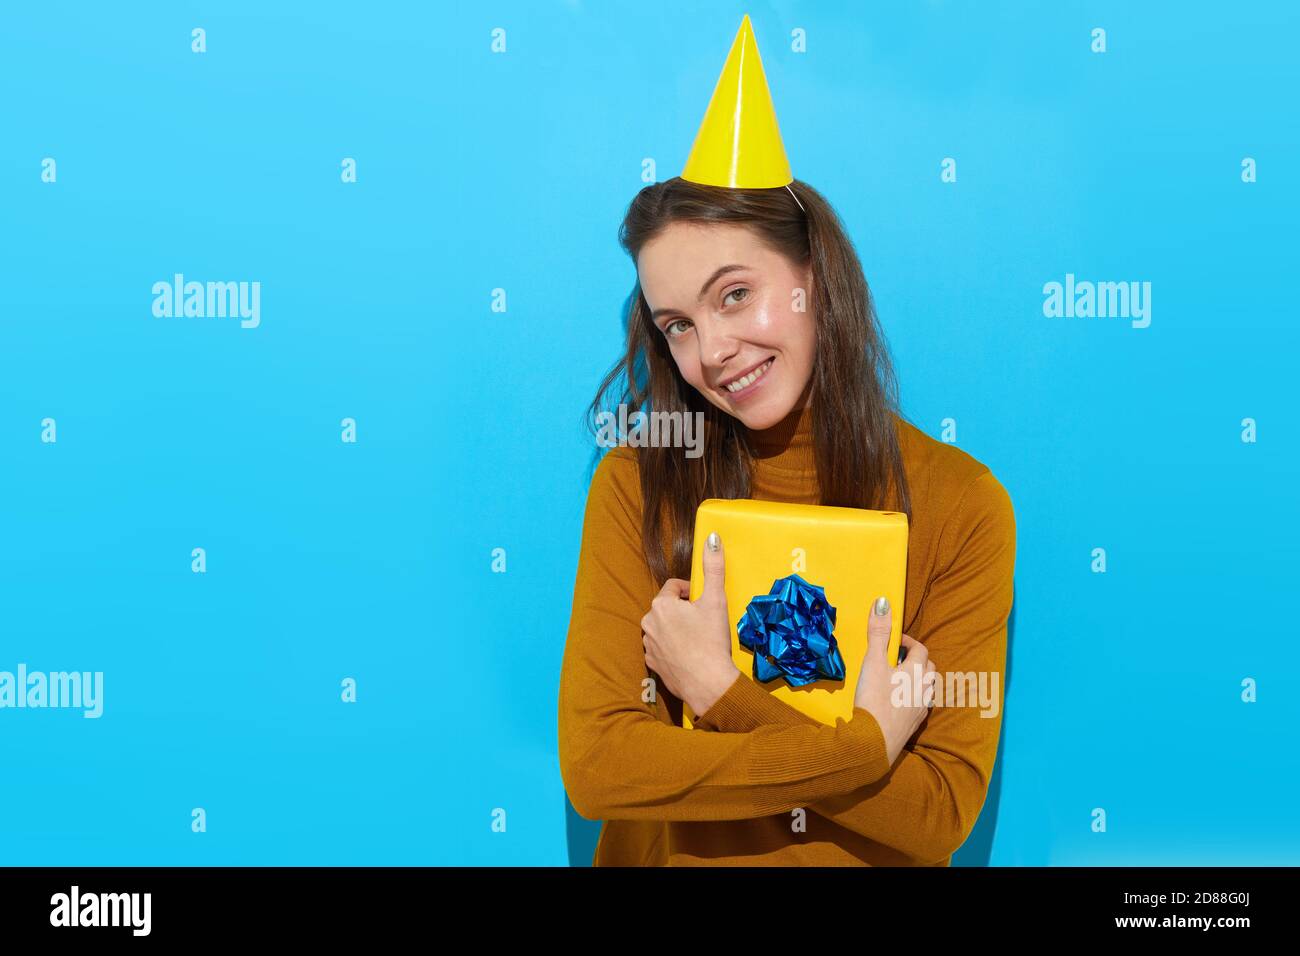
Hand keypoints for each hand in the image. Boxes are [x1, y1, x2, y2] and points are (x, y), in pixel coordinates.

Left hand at [641, 531, 740, 714]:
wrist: (708, 684)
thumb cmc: (711, 640)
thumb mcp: (716, 599)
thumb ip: (713, 567)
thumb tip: (713, 537)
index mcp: (661, 605)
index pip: (673, 587)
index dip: (691, 592)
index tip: (704, 602)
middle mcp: (648, 623)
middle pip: (667, 607)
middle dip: (684, 610)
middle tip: (704, 621)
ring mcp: (648, 644)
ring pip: (664, 628)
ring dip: (677, 628)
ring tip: (698, 639)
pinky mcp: (651, 663)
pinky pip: (661, 648)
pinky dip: (673, 648)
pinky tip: (689, 654)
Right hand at [853, 596, 935, 765]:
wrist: (873, 743)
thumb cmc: (874, 699)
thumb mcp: (873, 662)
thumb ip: (879, 633)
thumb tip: (884, 602)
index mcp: (917, 671)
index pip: (920, 649)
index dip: (909, 642)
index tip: (895, 642)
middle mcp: (925, 689)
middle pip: (929, 668)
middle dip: (916, 660)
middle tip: (896, 659)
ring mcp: (921, 708)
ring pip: (927, 688)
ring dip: (917, 680)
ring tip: (899, 679)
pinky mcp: (915, 725)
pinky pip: (920, 705)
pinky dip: (913, 698)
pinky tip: (898, 702)